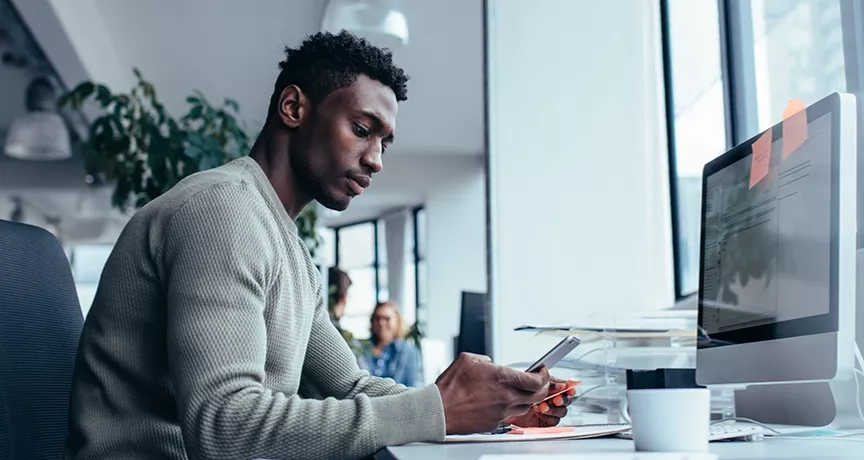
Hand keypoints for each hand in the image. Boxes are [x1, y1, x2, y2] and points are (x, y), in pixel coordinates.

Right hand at [435, 353, 549, 433]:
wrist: (440, 410)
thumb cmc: (450, 387)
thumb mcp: (467, 360)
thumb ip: (484, 359)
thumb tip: (490, 362)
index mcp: (502, 378)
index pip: (536, 380)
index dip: (544, 375)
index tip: (542, 371)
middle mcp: (505, 396)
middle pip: (537, 395)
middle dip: (541, 387)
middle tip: (538, 381)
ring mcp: (501, 412)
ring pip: (525, 406)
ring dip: (526, 398)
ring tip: (517, 391)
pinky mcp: (494, 423)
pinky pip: (509, 415)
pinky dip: (509, 408)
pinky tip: (499, 402)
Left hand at [502, 378, 576, 427]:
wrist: (501, 408)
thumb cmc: (510, 393)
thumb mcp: (523, 382)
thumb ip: (536, 378)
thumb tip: (545, 373)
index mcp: (546, 386)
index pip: (563, 386)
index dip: (568, 387)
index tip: (569, 387)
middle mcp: (549, 398)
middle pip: (565, 399)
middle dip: (562, 398)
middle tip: (555, 399)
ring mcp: (547, 411)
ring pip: (561, 411)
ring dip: (554, 408)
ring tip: (542, 406)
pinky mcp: (544, 422)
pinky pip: (554, 421)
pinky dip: (549, 417)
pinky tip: (539, 412)